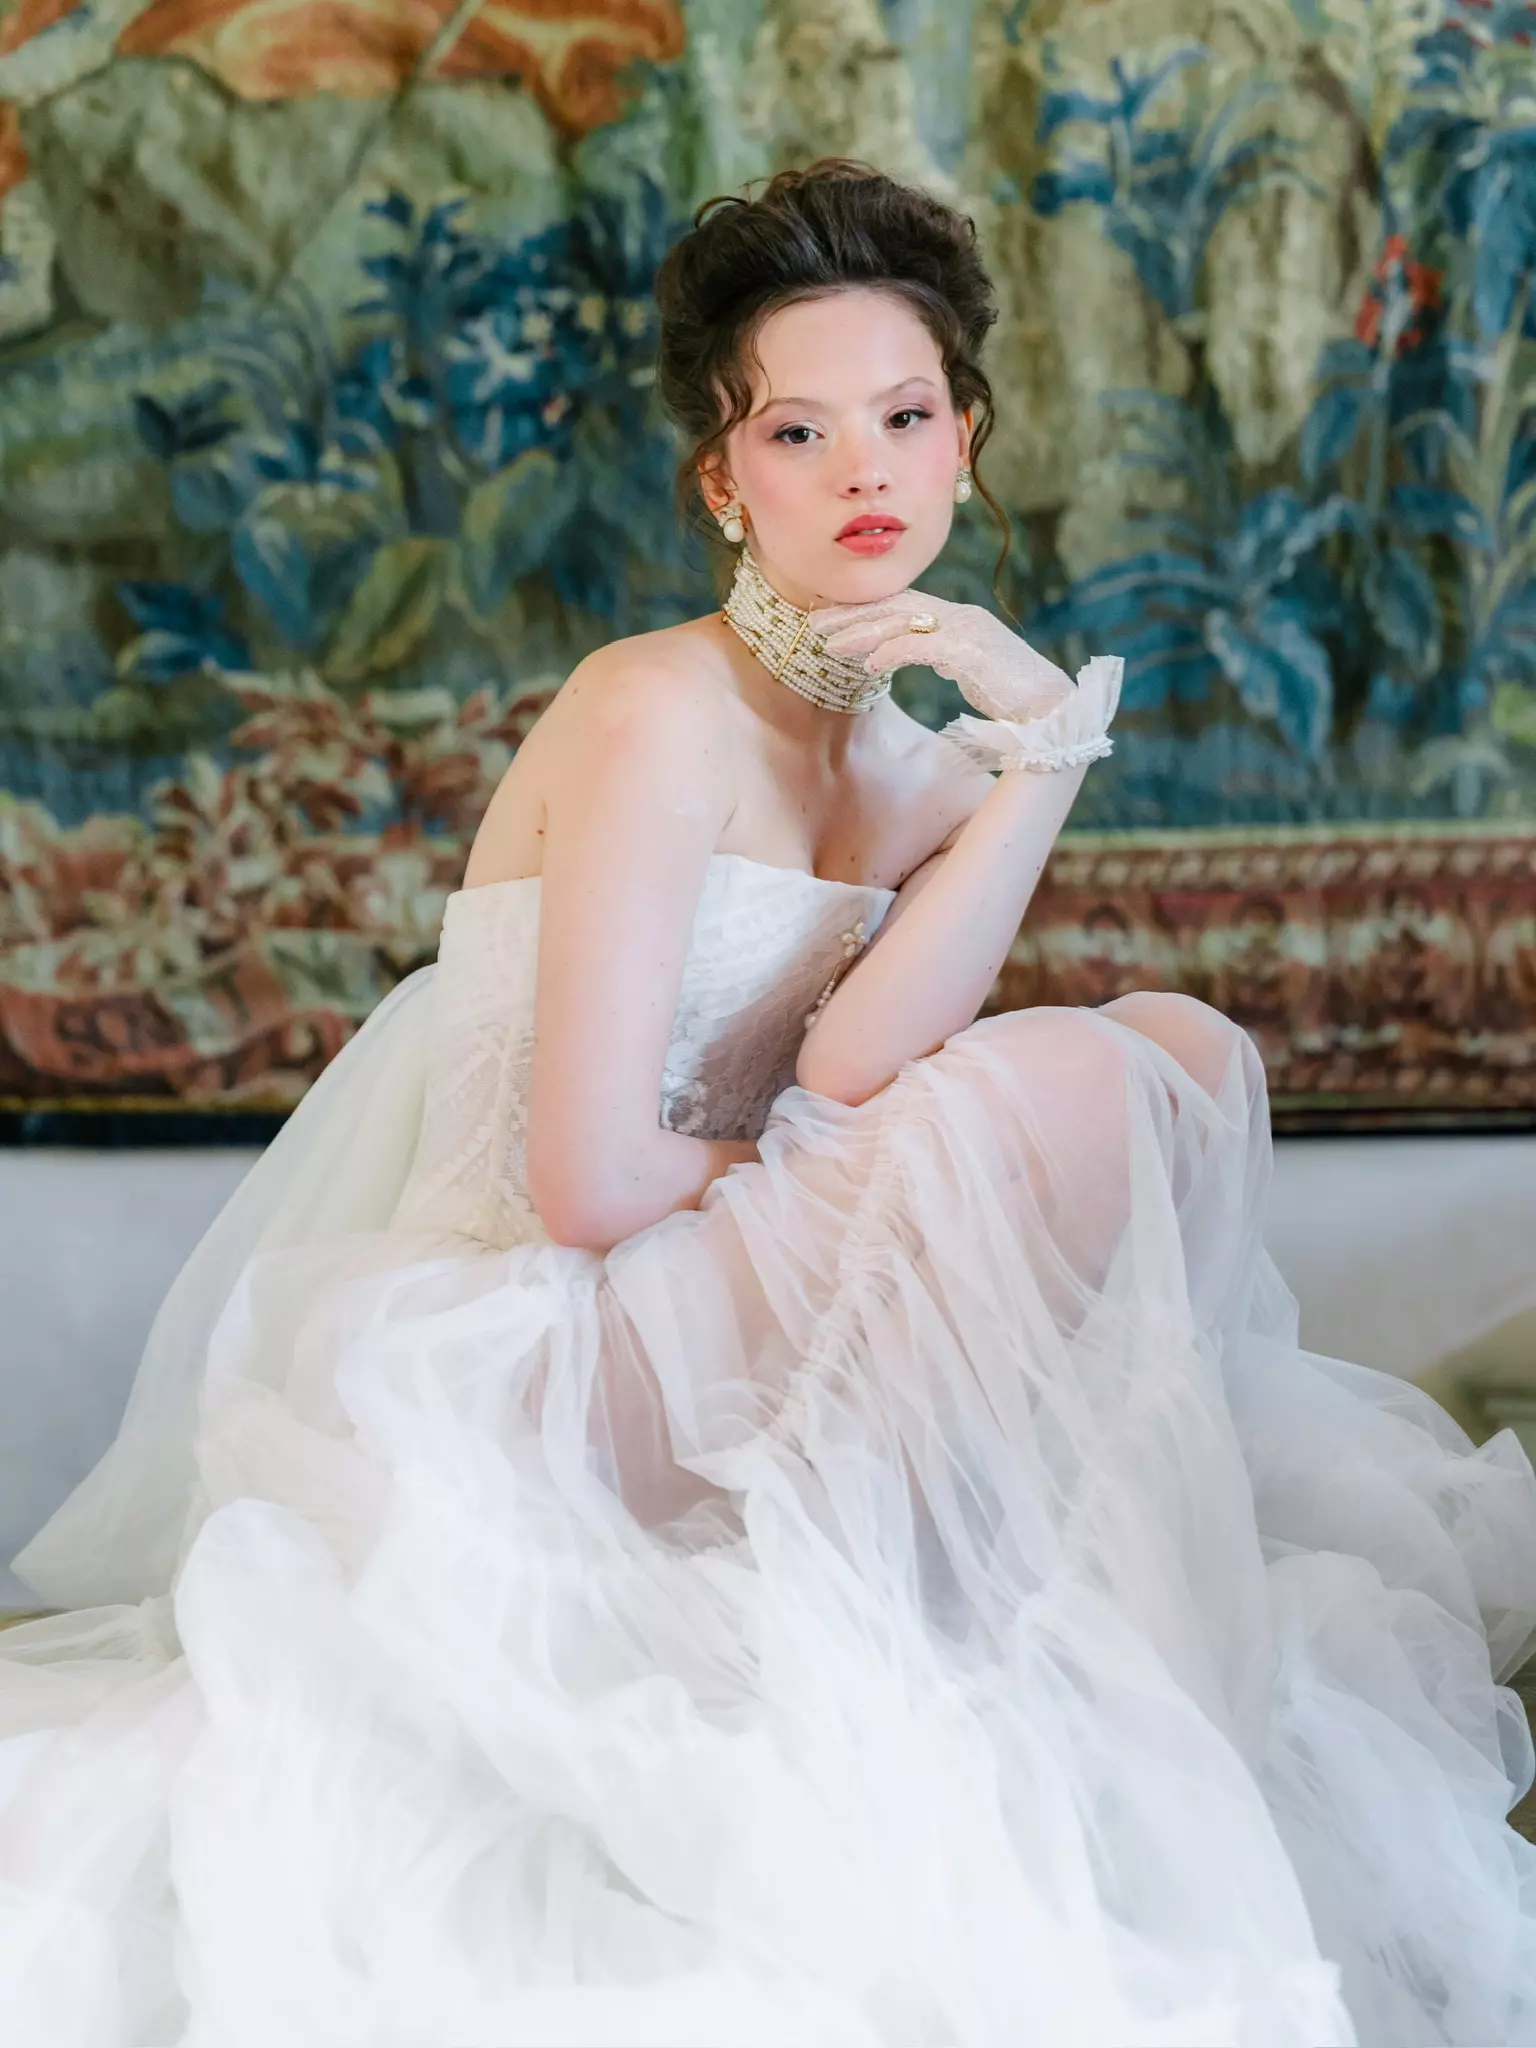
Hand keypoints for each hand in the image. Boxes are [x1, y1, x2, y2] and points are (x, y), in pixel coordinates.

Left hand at [808, 587, 1075, 723]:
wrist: (1056, 714)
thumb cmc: (1016, 701)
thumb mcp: (972, 673)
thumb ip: (945, 659)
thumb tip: (918, 657)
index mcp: (960, 621)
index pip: (903, 606)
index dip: (864, 609)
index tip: (829, 617)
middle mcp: (962, 618)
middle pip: (895, 606)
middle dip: (851, 614)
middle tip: (812, 623)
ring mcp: (968, 631)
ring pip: (902, 621)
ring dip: (861, 632)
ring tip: (827, 645)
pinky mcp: (972, 652)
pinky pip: (922, 646)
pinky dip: (892, 652)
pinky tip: (868, 666)